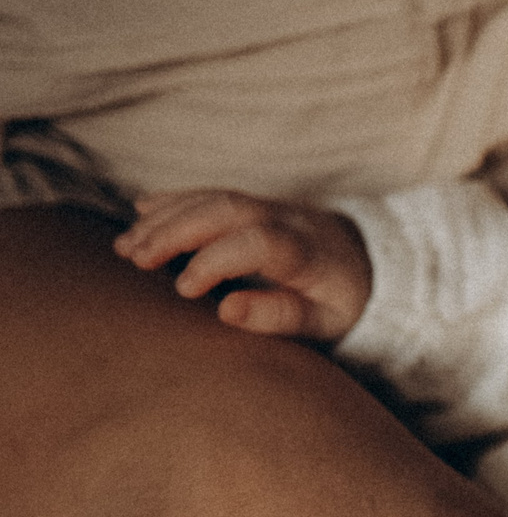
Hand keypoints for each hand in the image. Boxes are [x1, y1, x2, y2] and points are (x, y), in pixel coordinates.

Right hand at [116, 188, 372, 341]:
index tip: (183, 290)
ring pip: (214, 198)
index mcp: (309, 252)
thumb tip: (225, 310)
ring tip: (125, 245)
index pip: (256, 242)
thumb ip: (280, 316)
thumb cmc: (345, 301)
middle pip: (227, 209)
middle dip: (175, 230)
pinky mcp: (258, 203)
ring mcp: (272, 205)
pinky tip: (141, 211)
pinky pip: (214, 193)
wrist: (373, 265)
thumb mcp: (327, 323)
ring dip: (165, 216)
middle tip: (134, 258)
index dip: (215, 260)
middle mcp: (289, 219)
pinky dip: (175, 200)